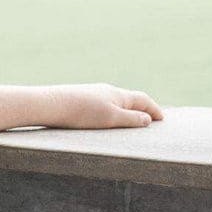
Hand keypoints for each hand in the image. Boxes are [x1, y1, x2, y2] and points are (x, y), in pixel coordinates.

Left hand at [47, 84, 163, 128]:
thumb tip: (147, 119)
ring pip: (114, 101)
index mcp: (118, 94)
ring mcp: (92, 93)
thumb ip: (131, 119)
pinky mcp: (78, 99)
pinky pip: (100, 104)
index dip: (153, 109)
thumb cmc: (82, 112)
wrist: (49, 104)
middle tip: (150, 119)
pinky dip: (110, 111)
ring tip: (129, 120)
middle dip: (141, 108)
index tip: (162, 119)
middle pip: (129, 98)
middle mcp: (106, 90)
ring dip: (125, 110)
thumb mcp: (111, 118)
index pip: (143, 99)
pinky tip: (103, 118)